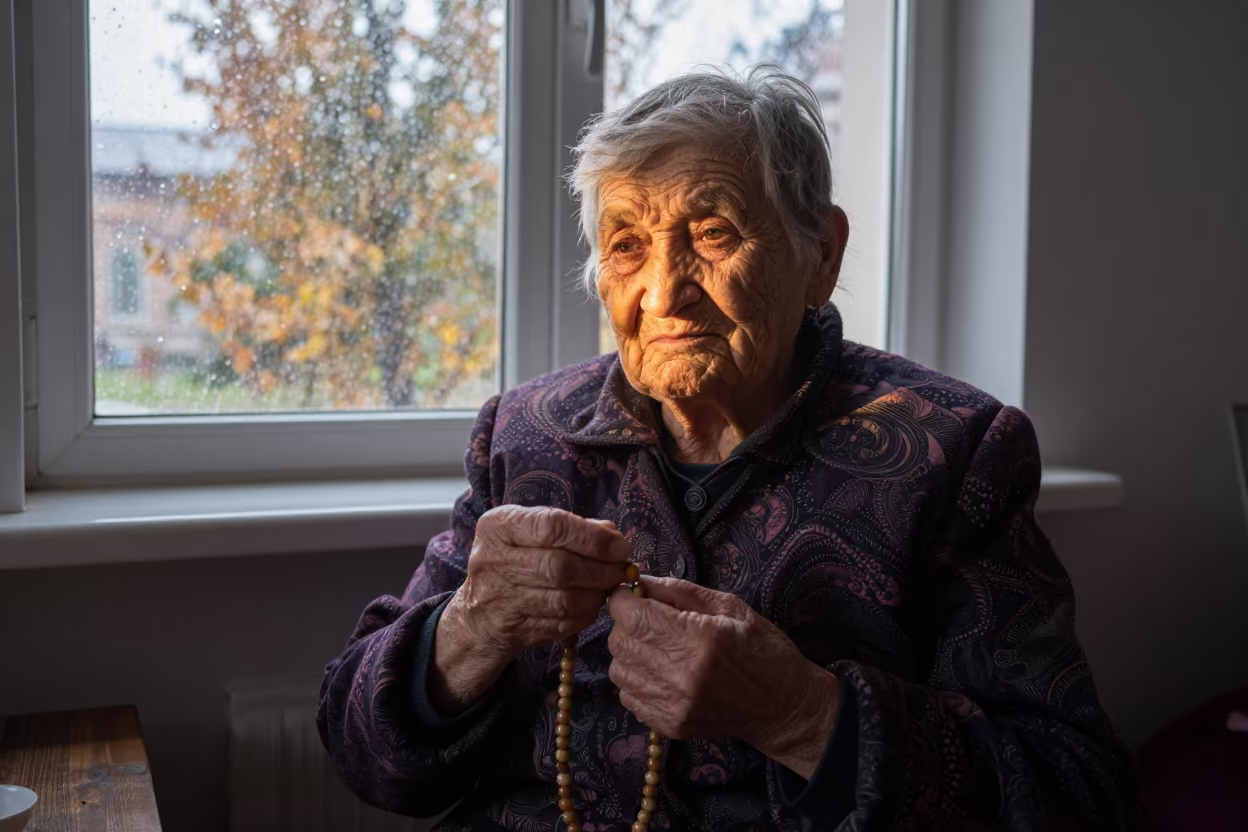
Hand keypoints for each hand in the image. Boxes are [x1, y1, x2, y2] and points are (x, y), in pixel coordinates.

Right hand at [431, 506, 630, 711]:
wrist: (477, 614)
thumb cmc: (513, 561)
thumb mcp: (529, 533)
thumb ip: (571, 528)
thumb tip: (612, 534)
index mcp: (499, 526)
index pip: (552, 526)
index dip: (592, 537)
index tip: (620, 546)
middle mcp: (493, 559)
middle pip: (559, 566)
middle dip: (600, 569)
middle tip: (622, 570)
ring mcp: (500, 597)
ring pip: (563, 599)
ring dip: (596, 594)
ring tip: (609, 587)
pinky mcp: (512, 628)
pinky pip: (561, 623)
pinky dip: (585, 615)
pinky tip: (592, 605)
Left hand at [606, 577, 840, 778]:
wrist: (783, 705)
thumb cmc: (761, 647)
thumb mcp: (729, 606)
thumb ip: (679, 590)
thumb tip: (637, 580)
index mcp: (699, 638)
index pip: (632, 615)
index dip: (624, 600)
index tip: (631, 594)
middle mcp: (681, 674)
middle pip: (620, 642)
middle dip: (627, 624)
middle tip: (649, 620)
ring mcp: (673, 705)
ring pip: (619, 670)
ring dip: (630, 653)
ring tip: (657, 648)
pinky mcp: (669, 725)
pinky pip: (627, 697)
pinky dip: (636, 680)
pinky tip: (660, 673)